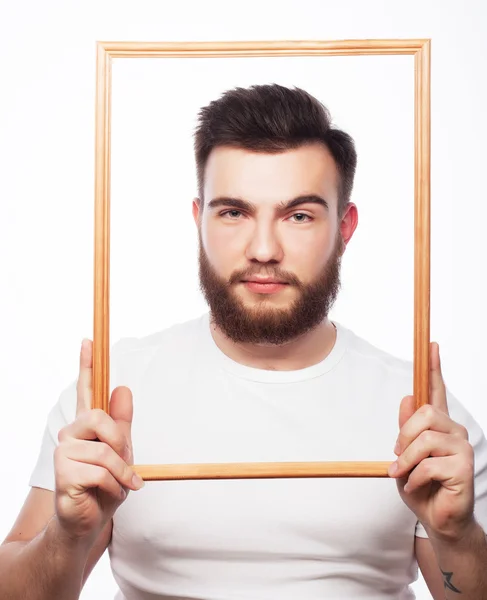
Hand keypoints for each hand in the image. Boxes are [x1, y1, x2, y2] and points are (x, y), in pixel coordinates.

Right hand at [54, 339, 143, 546]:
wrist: (89, 522)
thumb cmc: (105, 485)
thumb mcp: (122, 452)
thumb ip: (122, 423)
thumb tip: (123, 388)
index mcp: (86, 427)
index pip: (86, 390)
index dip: (86, 365)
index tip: (88, 340)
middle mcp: (71, 434)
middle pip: (100, 418)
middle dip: (120, 442)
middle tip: (126, 465)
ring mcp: (64, 453)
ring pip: (105, 450)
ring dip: (122, 472)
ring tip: (121, 485)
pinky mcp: (63, 473)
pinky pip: (101, 472)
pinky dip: (114, 487)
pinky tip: (106, 494)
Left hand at [389, 342, 475, 542]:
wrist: (436, 519)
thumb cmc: (421, 485)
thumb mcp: (404, 455)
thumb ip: (406, 428)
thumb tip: (408, 397)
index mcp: (439, 426)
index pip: (437, 390)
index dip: (434, 367)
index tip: (431, 344)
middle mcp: (454, 432)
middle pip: (425, 414)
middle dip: (404, 436)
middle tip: (398, 457)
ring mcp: (462, 449)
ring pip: (424, 440)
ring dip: (406, 461)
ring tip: (404, 475)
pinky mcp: (464, 468)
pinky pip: (428, 465)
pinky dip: (414, 478)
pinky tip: (419, 487)